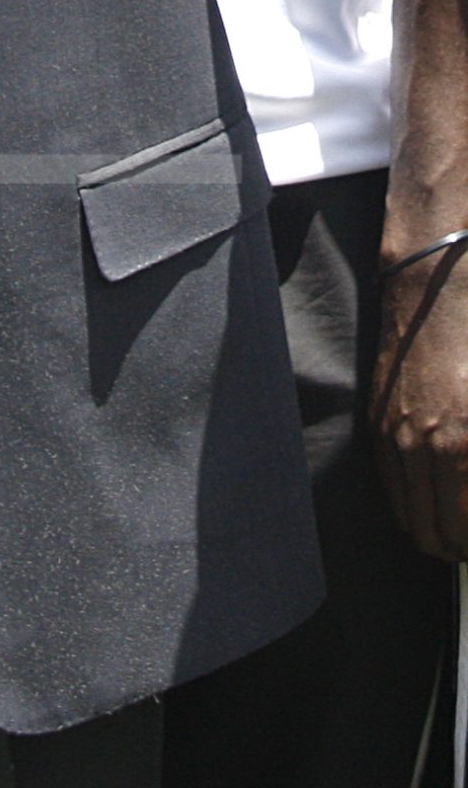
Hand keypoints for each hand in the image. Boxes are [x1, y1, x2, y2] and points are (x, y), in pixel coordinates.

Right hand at [373, 248, 467, 557]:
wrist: (433, 289)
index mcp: (462, 444)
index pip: (467, 529)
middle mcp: (423, 445)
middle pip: (436, 535)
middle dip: (459, 548)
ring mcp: (395, 433)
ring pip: (410, 517)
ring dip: (436, 534)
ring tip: (459, 534)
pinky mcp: (378, 418)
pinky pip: (392, 484)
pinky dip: (413, 505)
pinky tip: (433, 503)